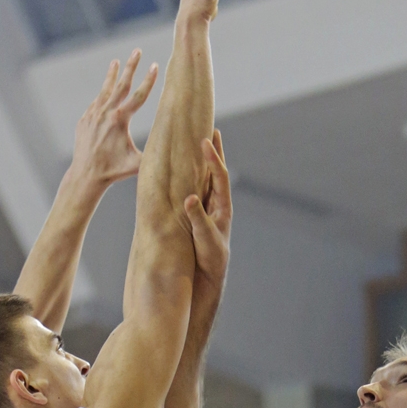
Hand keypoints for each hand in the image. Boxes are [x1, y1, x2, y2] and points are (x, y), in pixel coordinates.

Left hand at [69, 49, 158, 185]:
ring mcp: (93, 114)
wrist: (86, 175)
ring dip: (112, 75)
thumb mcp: (138, 163)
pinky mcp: (85, 119)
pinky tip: (107, 90)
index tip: (155, 65)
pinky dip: (103, 94)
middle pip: (121, 85)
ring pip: (105, 90)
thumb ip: (156, 153)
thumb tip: (178, 151)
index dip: (149, 80)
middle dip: (131, 66)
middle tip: (137, 51)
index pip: (139, 96)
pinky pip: (96, 103)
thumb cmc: (115, 170)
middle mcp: (105, 112)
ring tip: (116, 61)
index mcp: (120, 119)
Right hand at [184, 129, 231, 290]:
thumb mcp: (206, 239)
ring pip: (205, 180)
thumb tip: (190, 197)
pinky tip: (183, 169)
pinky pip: (194, 191)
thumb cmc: (210, 260)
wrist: (206, 279)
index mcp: (223, 208)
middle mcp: (216, 205)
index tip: (206, 140)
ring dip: (202, 161)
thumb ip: (198, 219)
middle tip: (211, 129)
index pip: (219, 177)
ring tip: (199, 142)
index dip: (214, 158)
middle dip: (214, 152)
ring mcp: (206, 210)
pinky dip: (190, 178)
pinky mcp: (196, 216)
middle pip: (216, 173)